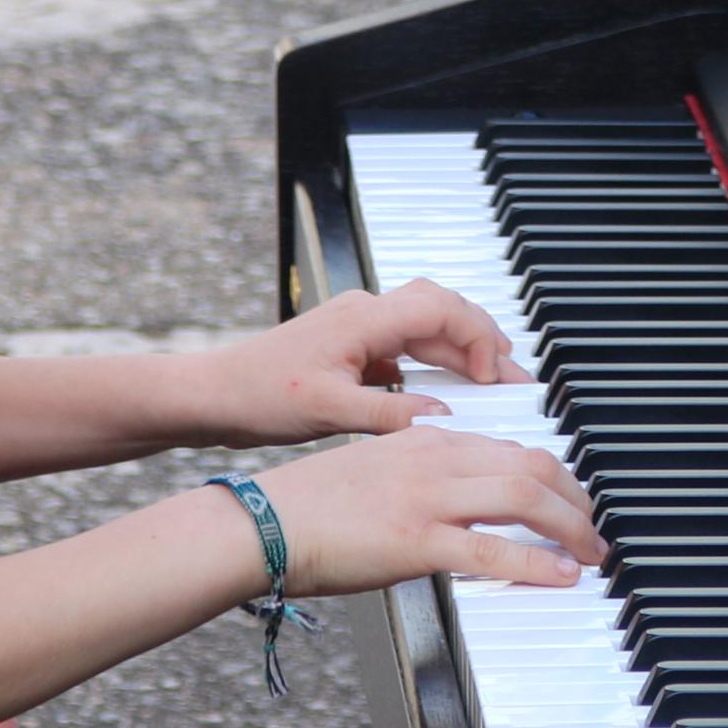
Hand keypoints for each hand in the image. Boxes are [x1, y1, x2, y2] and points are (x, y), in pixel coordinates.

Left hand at [187, 285, 523, 447]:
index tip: (495, 376)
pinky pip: (407, 348)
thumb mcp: (328, 411)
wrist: (213, 396)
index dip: (478, 338)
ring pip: (427, 328)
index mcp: (363, 318)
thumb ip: (390, 413)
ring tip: (494, 385)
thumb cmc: (258, 396)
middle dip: (483, 340)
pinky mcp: (353, 349)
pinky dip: (434, 367)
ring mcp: (359, 329)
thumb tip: (442, 417)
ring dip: (461, 353)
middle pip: (443, 310)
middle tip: (514, 377)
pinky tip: (446, 395)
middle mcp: (365, 314)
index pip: (442, 309)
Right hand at [247, 424, 605, 597]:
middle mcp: (434, 459)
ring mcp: (427, 498)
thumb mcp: (372, 470)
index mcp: (424, 438)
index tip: (567, 497)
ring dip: (570, 527)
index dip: (549, 475)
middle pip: (530, 464)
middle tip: (592, 527)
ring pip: (524, 498)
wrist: (262, 523)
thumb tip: (454, 505)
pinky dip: (538, 563)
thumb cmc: (307, 506)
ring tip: (590, 552)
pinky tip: (561, 575)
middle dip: (575, 497)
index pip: (508, 447)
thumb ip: (418, 477)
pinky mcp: (416, 541)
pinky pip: (494, 551)